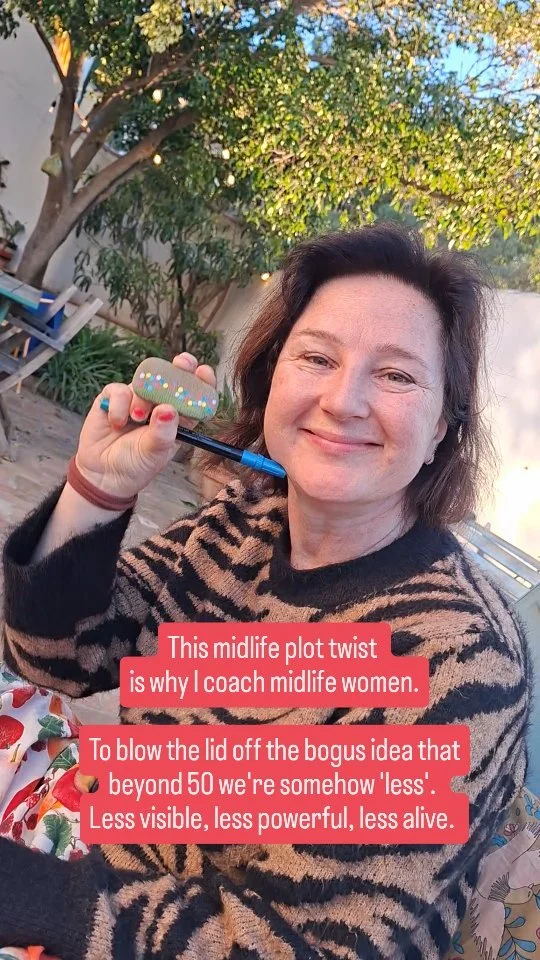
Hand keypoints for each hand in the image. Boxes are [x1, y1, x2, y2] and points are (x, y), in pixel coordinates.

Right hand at [74, 353, 216, 498]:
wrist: (103, 475)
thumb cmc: (136, 465)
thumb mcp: (154, 454)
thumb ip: (162, 433)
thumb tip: (168, 409)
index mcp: (178, 419)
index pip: (195, 396)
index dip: (202, 382)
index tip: (204, 372)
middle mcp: (159, 405)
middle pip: (173, 377)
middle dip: (180, 368)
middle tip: (182, 364)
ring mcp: (136, 399)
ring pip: (145, 383)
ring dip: (143, 398)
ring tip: (137, 419)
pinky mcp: (113, 399)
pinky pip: (118, 390)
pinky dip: (119, 405)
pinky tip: (117, 422)